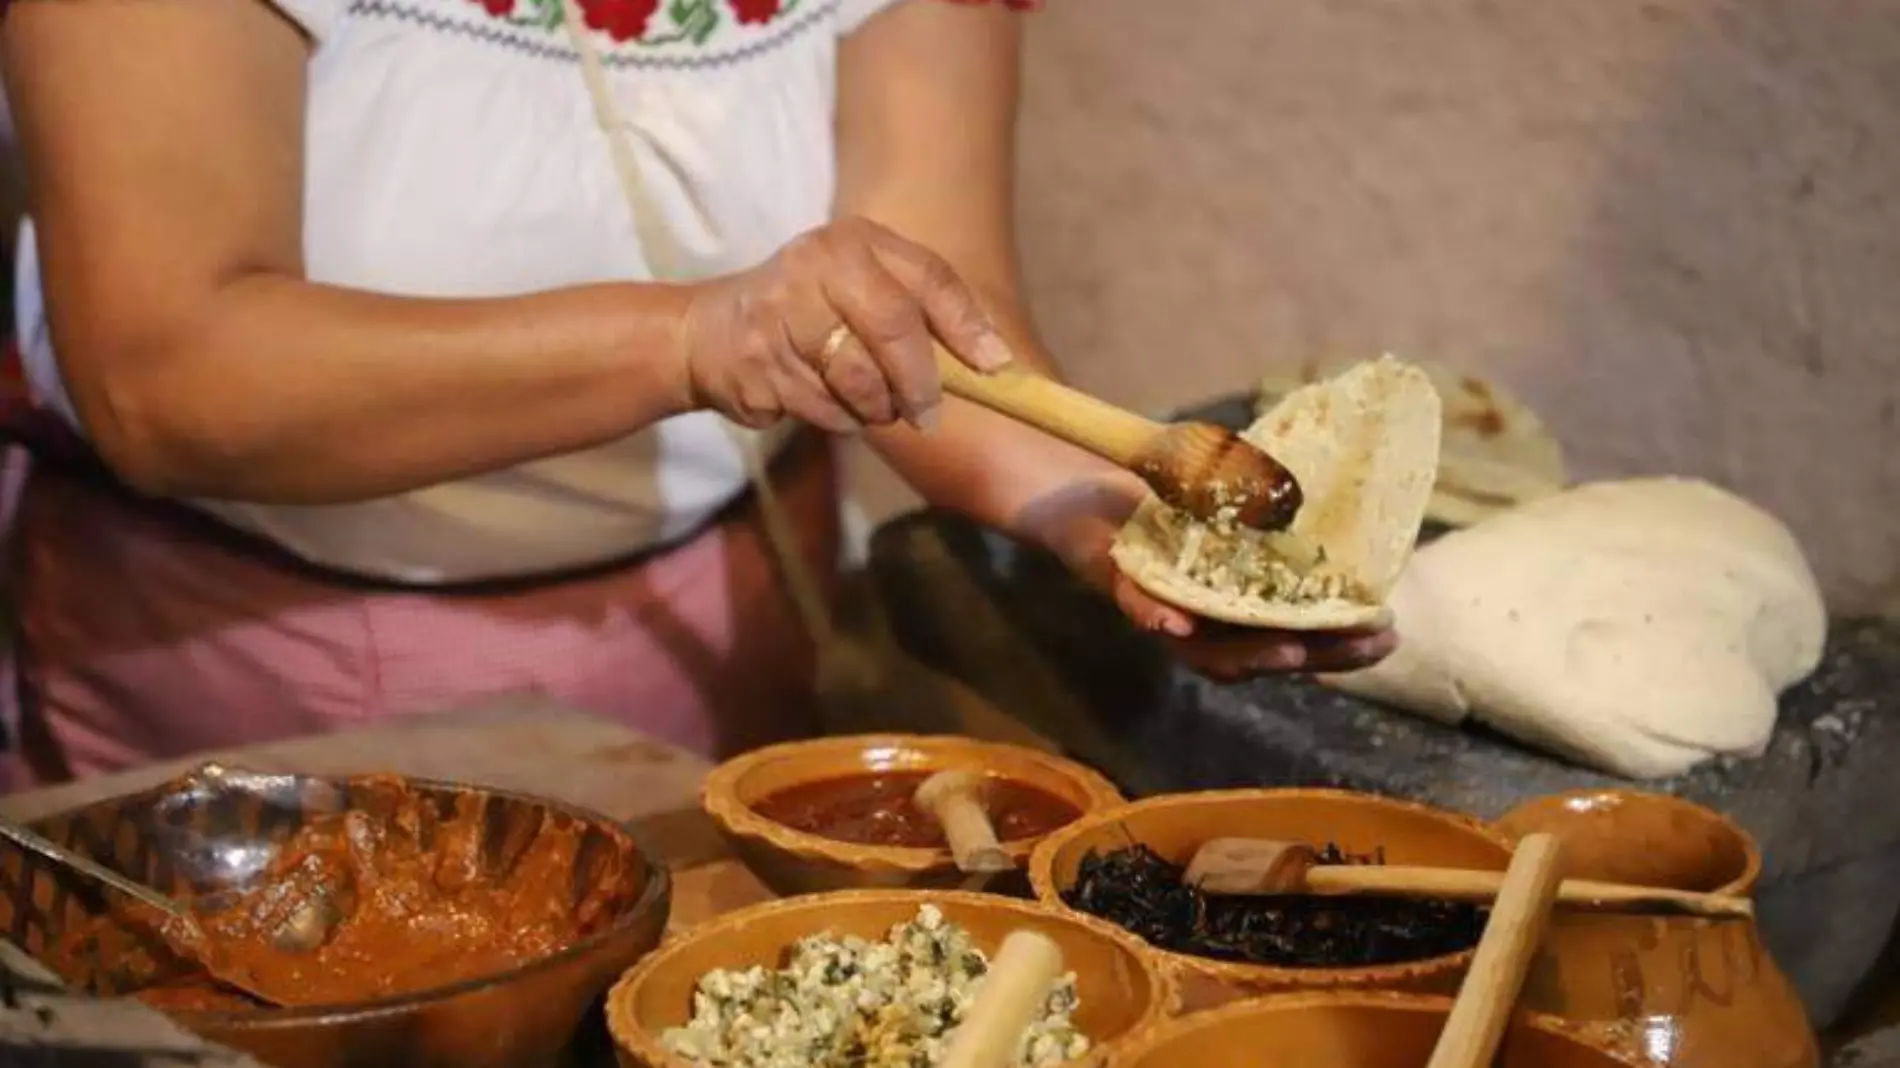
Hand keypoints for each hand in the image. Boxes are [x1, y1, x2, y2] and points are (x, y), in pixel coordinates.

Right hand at [679, 216, 1012, 432]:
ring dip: (877, 408)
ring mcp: (783, 313)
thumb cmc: (805, 315)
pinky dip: (839, 418)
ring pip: (861, 379)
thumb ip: (918, 314)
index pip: (928, 278)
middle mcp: (816, 265)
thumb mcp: (860, 291)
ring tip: (869, 405)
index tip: (996, 366)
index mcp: (852, 242)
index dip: (967, 325)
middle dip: (920, 382)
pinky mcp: (761, 363)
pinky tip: (824, 402)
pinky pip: (826, 408)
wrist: (705, 334)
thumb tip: (996, 362)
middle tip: (929, 416)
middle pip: (895, 328)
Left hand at [1022, 474, 1398, 680]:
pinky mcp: (1119, 586)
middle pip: (1263, 653)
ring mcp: (1163, 612)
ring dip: (1249, 651)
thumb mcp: (1226, 498)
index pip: (1297, 637)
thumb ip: (1268, 502)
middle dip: (1315, 653)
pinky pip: (1139, 608)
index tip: (1388, 633)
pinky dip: (1158, 616)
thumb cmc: (1165, 502)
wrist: (1084, 490)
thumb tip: (1345, 469)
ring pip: (1207, 650)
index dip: (1341, 643)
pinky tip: (1178, 624)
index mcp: (1238, 608)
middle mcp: (1205, 624)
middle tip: (1362, 642)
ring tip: (1290, 648)